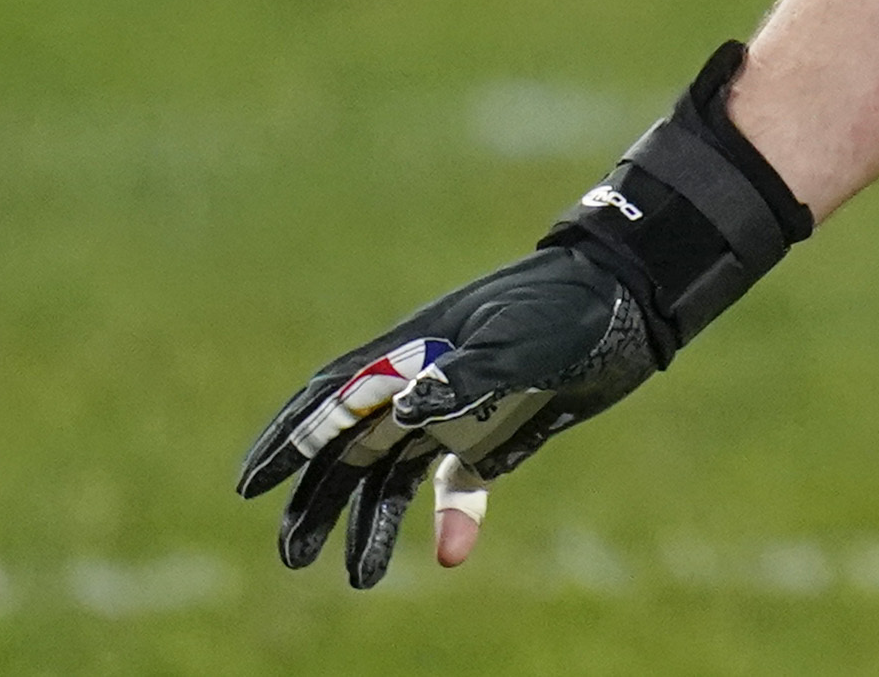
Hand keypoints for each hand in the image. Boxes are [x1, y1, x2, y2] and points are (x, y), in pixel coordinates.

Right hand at [231, 246, 656, 586]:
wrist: (627, 300)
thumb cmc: (564, 305)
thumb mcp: (516, 336)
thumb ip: (463, 373)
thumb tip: (406, 412)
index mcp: (411, 352)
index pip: (332, 400)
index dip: (288, 441)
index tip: (250, 486)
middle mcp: (422, 385)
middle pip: (350, 451)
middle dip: (316, 501)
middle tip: (293, 555)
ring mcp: (456, 411)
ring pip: (394, 477)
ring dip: (370, 525)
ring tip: (359, 579)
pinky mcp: (495, 433)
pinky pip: (459, 484)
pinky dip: (454, 517)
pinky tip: (451, 555)